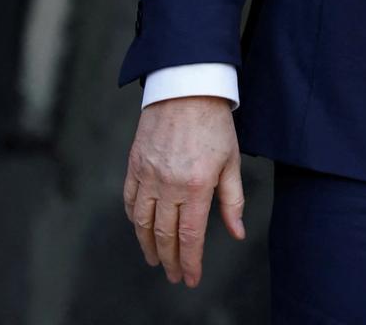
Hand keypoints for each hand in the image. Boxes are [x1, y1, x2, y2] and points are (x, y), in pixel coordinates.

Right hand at [123, 96, 244, 287]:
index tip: (190, 278)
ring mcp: (147, 175)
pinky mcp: (134, 165)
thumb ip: (232, 201)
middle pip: (164, 234)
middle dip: (170, 260)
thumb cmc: (214, 123)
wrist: (186, 87)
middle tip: (174, 276)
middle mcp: (167, 184)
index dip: (190, 261)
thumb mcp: (231, 162)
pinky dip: (133, 219)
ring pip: (141, 222)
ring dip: (147, 245)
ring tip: (156, 260)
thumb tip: (236, 232)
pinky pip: (129, 200)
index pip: (190, 235)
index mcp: (195, 185)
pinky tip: (140, 228)